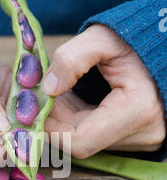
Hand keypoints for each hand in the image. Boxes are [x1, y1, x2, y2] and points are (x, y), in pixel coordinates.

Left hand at [42, 25, 165, 157]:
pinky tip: (73, 97)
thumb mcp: (103, 37)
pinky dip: (79, 119)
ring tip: (60, 90)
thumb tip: (46, 89)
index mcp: (137, 111)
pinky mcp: (137, 137)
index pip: (79, 142)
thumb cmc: (137, 39)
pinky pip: (97, 135)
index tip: (37, 105)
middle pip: (80, 141)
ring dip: (66, 119)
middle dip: (55, 119)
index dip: (51, 128)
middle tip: (43, 93)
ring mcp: (142, 139)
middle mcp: (143, 134)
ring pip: (87, 139)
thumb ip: (71, 58)